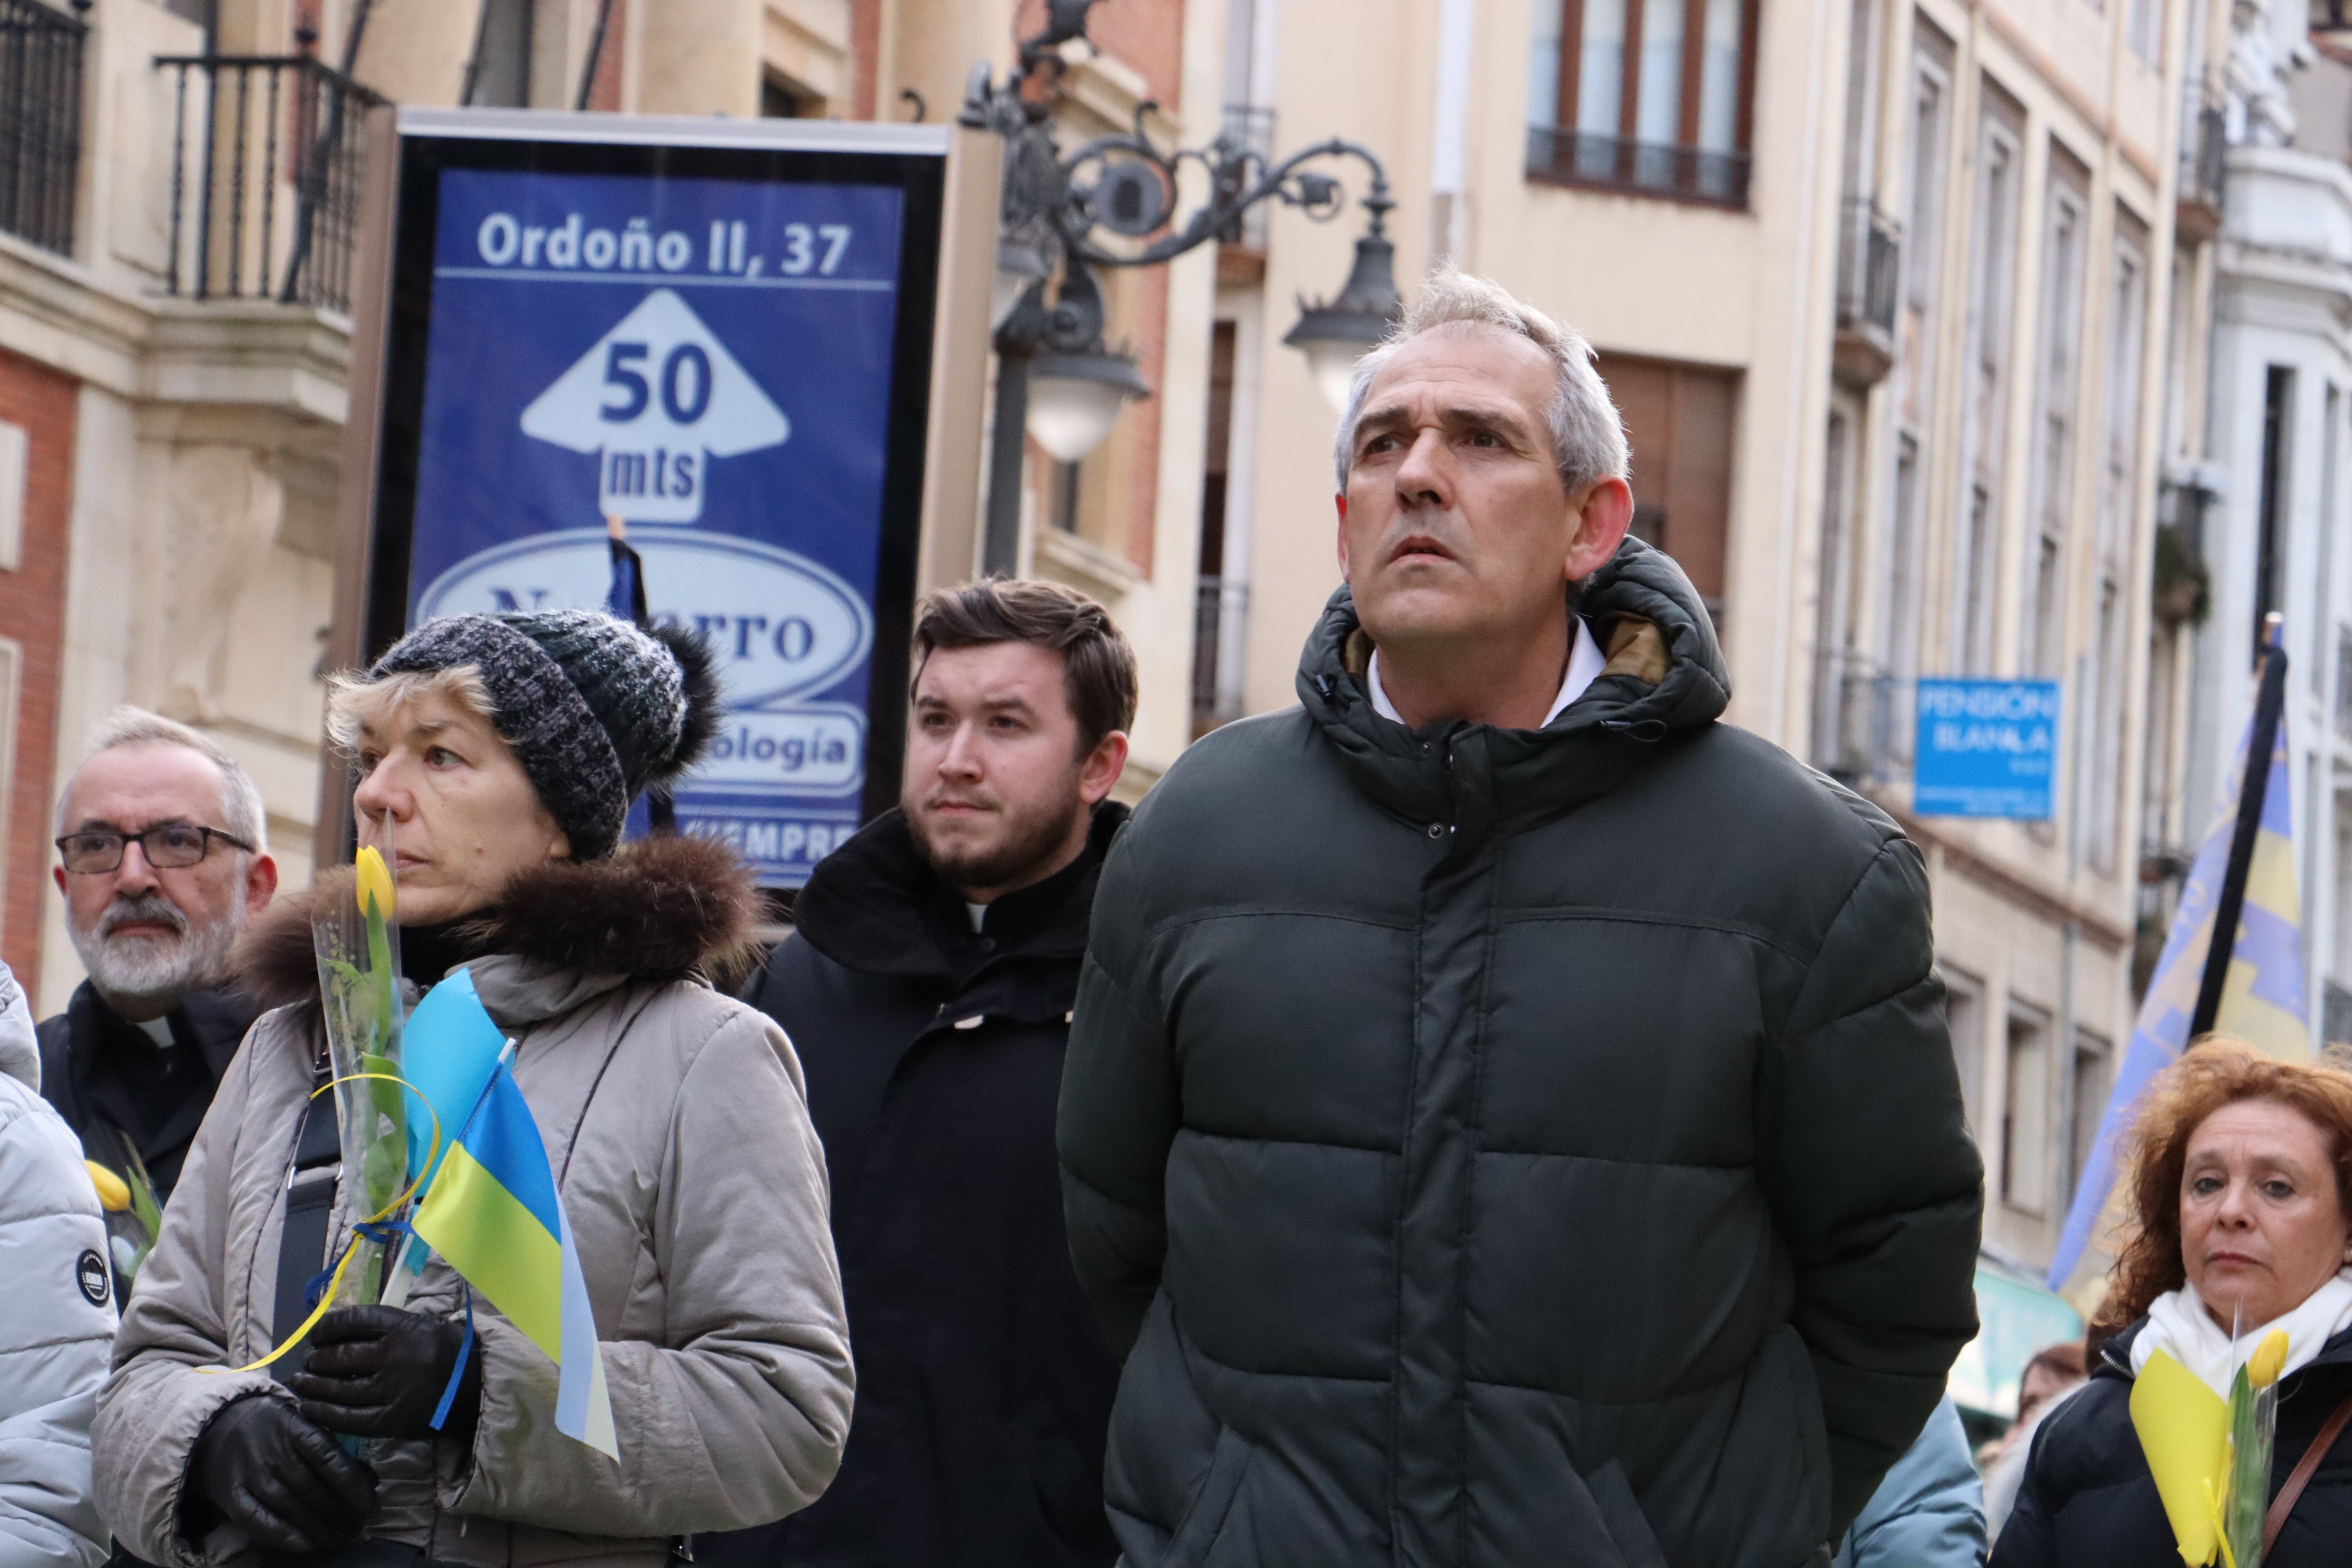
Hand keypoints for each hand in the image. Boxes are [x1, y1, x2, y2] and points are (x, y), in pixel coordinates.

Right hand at [190, 1395, 375, 1555]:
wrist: (218, 1428)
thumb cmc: (275, 1429)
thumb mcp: (305, 1426)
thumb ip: (335, 1451)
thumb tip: (371, 1480)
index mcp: (295, 1426)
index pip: (329, 1458)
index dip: (353, 1485)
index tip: (371, 1507)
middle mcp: (271, 1451)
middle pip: (312, 1488)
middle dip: (339, 1513)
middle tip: (356, 1529)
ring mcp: (249, 1473)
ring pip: (289, 1507)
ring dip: (317, 1529)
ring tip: (338, 1541)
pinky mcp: (231, 1495)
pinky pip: (257, 1520)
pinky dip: (282, 1536)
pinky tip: (305, 1546)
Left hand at [289, 1305, 481, 1440]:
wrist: (473, 1387)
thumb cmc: (443, 1350)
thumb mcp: (420, 1324)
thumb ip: (383, 1325)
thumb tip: (335, 1329)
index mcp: (404, 1327)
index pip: (354, 1321)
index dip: (327, 1327)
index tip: (315, 1334)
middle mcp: (395, 1357)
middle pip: (341, 1356)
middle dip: (317, 1358)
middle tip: (310, 1360)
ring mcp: (392, 1391)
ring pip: (339, 1389)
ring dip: (313, 1386)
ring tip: (301, 1383)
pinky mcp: (391, 1420)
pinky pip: (348, 1418)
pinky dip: (323, 1413)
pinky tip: (309, 1408)